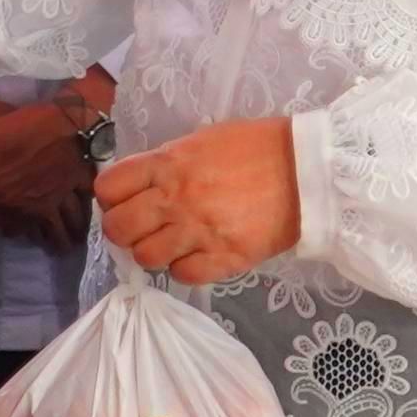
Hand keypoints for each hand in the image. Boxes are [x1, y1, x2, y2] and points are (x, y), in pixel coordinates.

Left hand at [0, 96, 90, 248]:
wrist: (68, 127)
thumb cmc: (26, 125)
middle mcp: (3, 205)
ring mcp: (28, 212)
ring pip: (11, 231)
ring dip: (6, 228)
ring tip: (7, 223)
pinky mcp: (51, 211)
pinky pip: (46, 233)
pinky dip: (45, 238)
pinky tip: (45, 237)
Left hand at [95, 119, 299, 285]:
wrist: (308, 172)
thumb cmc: (256, 148)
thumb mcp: (203, 141)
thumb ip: (167, 164)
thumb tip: (140, 186)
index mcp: (168, 164)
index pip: (108, 188)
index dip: (110, 198)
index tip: (124, 201)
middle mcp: (176, 198)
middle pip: (118, 229)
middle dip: (124, 230)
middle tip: (143, 227)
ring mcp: (198, 231)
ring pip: (146, 257)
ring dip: (154, 252)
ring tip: (173, 242)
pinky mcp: (224, 258)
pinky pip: (182, 276)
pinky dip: (185, 269)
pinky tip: (198, 255)